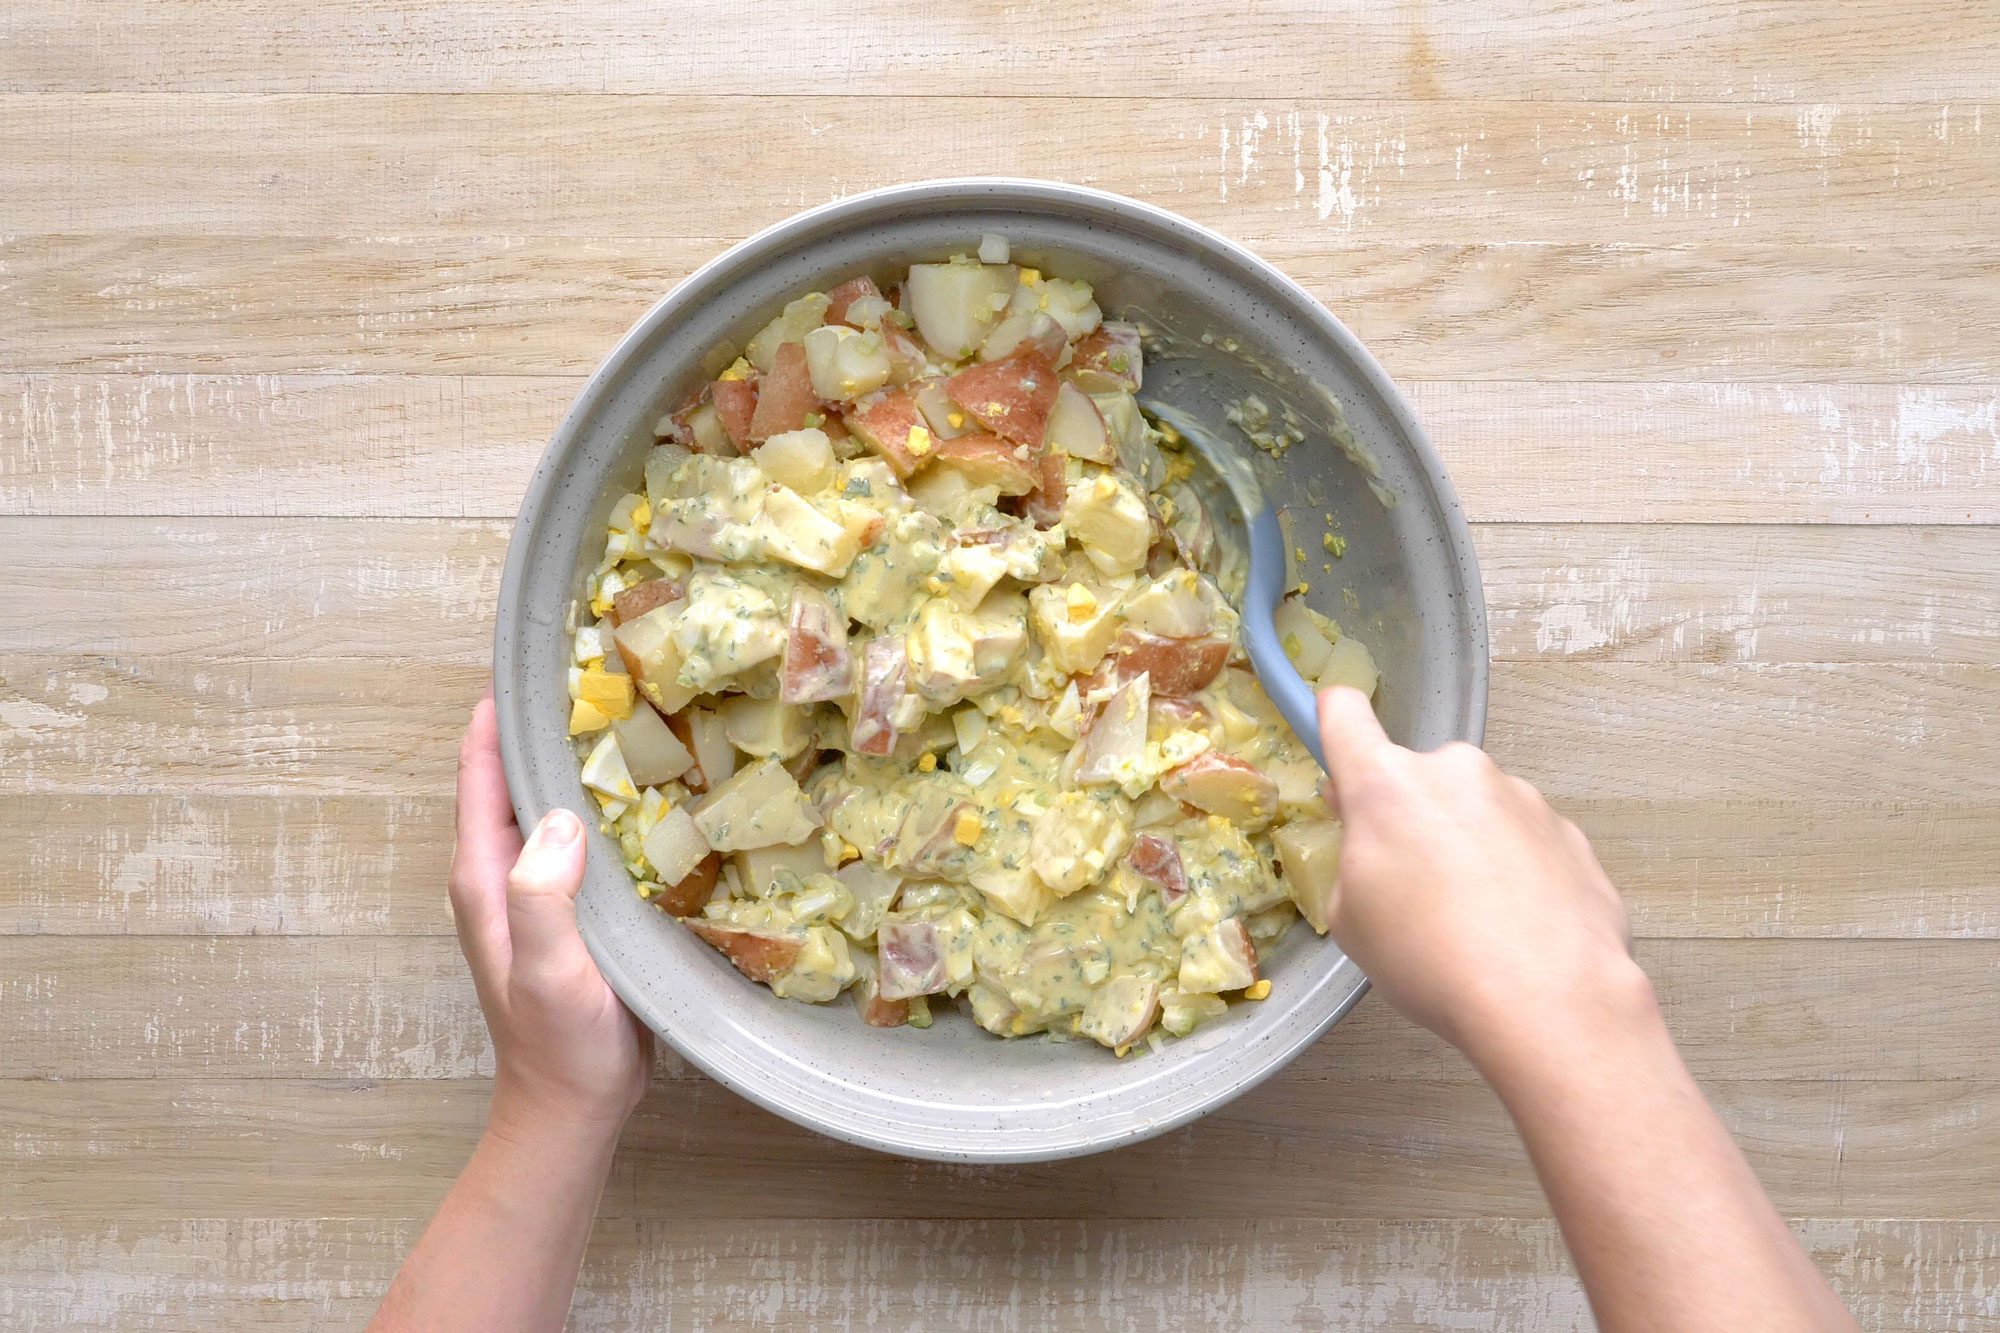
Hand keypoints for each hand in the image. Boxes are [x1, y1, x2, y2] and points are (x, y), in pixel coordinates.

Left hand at [450, 693, 651, 1140]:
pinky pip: (580, 838)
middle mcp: (502, 874)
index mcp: (485, 877)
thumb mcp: (547, 969)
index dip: (498, 714)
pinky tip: (649, 792)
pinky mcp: (570, 909)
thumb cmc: (559, 1043)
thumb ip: (542, 896)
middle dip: (543, 725)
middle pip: (513, 778)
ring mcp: (535, 892)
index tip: (534, 659)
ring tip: (629, 713)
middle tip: (599, 670)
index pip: (482, 773)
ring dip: (576, 763)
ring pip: (550, 805)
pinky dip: (604, 806)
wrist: (573, 1108)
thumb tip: (561, 818)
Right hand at [1314, 687, 1649, 1069]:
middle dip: (1413, 818)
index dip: (1335, 721)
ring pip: (1477, 809)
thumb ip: (1354, 859)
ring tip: (1477, 920)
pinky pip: (1525, 841)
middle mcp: (1457, 771)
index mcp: (1388, 784)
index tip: (1338, 737)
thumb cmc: (1429, 960)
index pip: (1345, 716)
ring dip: (1468, 844)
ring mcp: (1522, 797)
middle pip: (1419, 778)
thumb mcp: (1352, 921)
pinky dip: (1516, 872)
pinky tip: (1520, 929)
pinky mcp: (1569, 832)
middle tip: (1415, 886)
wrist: (1548, 999)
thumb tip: (1375, 836)